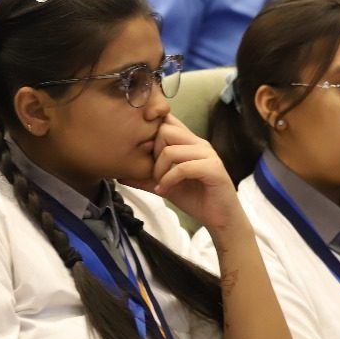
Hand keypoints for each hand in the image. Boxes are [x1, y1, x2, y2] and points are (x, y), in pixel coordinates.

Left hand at [119, 113, 243, 233]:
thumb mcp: (163, 185)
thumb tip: (119, 175)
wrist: (220, 218)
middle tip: (152, 174)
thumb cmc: (195, 198)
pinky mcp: (214, 169)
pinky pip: (183, 167)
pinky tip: (165, 191)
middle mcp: (199, 143)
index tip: (143, 154)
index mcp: (188, 142)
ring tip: (159, 184)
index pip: (167, 121)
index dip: (151, 132)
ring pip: (172, 149)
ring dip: (159, 170)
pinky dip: (169, 180)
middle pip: (165, 130)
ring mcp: (208, 154)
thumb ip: (144, 177)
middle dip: (152, 153)